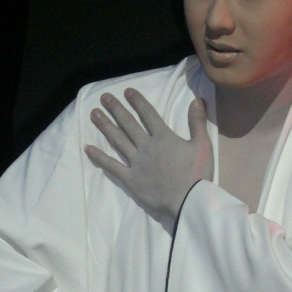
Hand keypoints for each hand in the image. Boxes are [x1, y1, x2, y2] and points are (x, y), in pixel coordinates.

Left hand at [85, 88, 213, 218]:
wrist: (188, 200)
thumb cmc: (197, 174)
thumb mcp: (203, 145)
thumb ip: (197, 121)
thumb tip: (197, 100)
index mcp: (163, 137)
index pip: (148, 114)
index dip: (137, 101)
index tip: (127, 91)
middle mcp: (146, 146)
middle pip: (128, 123)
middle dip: (116, 109)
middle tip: (104, 97)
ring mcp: (136, 162)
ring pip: (118, 140)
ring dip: (105, 126)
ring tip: (94, 114)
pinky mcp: (130, 179)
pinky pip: (112, 165)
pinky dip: (99, 157)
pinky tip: (88, 148)